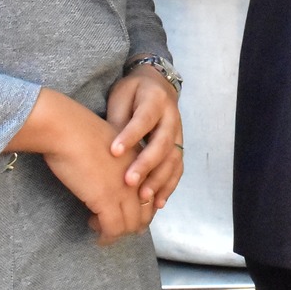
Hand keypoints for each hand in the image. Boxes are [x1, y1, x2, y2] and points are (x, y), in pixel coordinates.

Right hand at [9, 89, 147, 245]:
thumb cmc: (79, 131)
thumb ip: (116, 159)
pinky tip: (93, 229)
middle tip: (113, 226)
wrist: (66, 128)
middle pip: (145, 213)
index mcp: (141, 161)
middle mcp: (139, 176)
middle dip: (132, 225)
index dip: (139, 208)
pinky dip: (105, 236)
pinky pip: (113, 229)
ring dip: (117, 232)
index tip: (124, 212)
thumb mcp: (109, 143)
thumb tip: (108, 175)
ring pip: (131, 225)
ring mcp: (125, 189)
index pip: (151, 194)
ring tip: (99, 226)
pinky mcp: (106, 200)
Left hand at [107, 65, 184, 209]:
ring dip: (159, 180)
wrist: (157, 86)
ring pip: (174, 159)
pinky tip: (158, 203)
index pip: (144, 119)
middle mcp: (172, 117)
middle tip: (129, 182)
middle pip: (163, 143)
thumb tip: (111, 149)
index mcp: (156, 100)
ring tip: (143, 198)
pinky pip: (178, 169)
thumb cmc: (133, 93)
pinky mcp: (179, 148)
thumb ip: (118, 120)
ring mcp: (179, 134)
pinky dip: (169, 186)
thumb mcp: (121, 96)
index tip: (114, 152)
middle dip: (147, 164)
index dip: (131, 135)